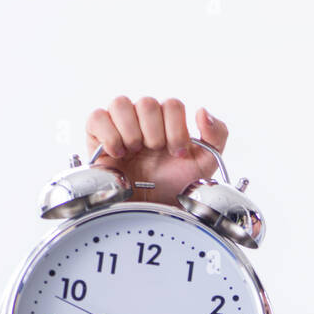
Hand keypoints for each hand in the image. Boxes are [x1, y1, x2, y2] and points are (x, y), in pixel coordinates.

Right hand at [84, 96, 228, 206]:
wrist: (150, 210)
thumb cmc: (174, 187)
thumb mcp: (206, 164)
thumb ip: (217, 134)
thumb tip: (202, 111)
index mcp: (168, 123)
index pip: (172, 105)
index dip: (176, 129)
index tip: (177, 153)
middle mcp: (143, 121)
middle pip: (147, 103)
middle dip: (155, 133)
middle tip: (155, 153)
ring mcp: (120, 126)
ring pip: (120, 103)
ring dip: (132, 131)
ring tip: (135, 152)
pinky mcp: (97, 136)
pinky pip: (97, 117)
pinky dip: (109, 134)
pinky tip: (118, 152)